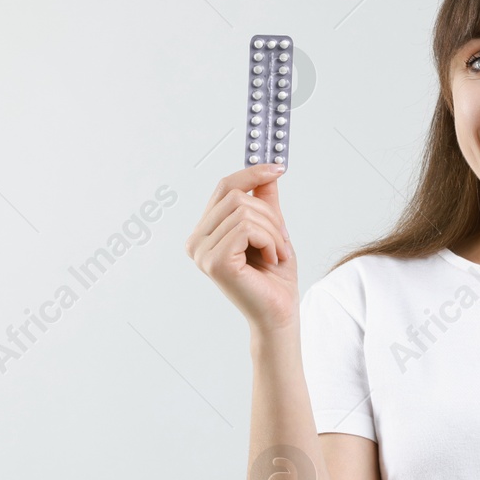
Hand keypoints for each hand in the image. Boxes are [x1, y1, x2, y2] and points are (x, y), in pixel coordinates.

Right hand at [185, 165, 296, 332]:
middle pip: (235, 195)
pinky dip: (269, 240)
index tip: (278, 166)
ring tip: (277, 252)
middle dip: (269, 214)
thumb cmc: (274, 277)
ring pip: (244, 211)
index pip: (223, 187)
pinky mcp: (215, 262)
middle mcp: (197, 241)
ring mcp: (202, 252)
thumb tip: (267, 170)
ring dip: (273, 231)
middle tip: (282, 238)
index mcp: (206, 232)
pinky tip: (272, 259)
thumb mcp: (272, 229)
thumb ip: (265, 201)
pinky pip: (247, 228)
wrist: (279, 313)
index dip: (250, 173)